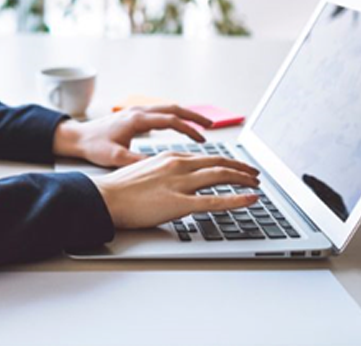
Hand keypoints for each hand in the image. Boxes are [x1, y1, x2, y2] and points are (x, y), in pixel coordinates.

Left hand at [52, 105, 206, 167]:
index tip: (203, 138)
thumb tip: (159, 168)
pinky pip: (159, 112)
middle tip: (211, 126)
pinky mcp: (133, 116)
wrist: (76, 137)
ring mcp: (136, 111)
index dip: (190, 128)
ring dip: (185, 115)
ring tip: (201, 126)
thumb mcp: (116, 158)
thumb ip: (137, 162)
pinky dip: (174, 117)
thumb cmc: (93, 146)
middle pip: (173, 108)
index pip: (171, 120)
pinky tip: (179, 127)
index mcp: (137, 120)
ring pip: (167, 108)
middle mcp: (138, 112)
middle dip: (194, 116)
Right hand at [90, 152, 260, 228]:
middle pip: (218, 162)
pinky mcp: (178, 203)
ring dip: (243, 178)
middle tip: (254, 173)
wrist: (104, 198)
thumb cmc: (119, 189)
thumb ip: (165, 172)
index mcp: (170, 158)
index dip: (227, 162)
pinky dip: (237, 198)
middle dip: (241, 167)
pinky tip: (250, 199)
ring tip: (256, 184)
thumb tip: (177, 179)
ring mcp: (179, 183)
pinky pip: (214, 200)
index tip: (238, 167)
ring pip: (220, 176)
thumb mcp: (145, 171)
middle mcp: (178, 165)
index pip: (206, 157)